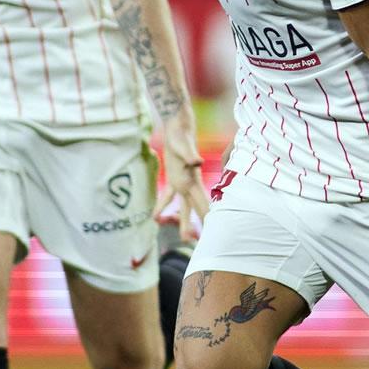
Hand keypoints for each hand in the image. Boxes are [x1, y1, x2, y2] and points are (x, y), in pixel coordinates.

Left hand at [154, 116, 209, 237]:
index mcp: (192, 181)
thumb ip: (190, 154)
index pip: (203, 203)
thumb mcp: (183, 145)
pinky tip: (156, 217)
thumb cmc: (181, 134)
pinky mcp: (174, 177)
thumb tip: (197, 162)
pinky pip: (169, 196)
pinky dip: (163, 205)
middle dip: (200, 226)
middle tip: (201, 245)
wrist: (178, 124)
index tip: (213, 232)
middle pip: (196, 209)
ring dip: (184, 221)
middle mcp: (189, 184)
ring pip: (184, 207)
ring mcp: (183, 181)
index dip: (207, 217)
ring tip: (185, 239)